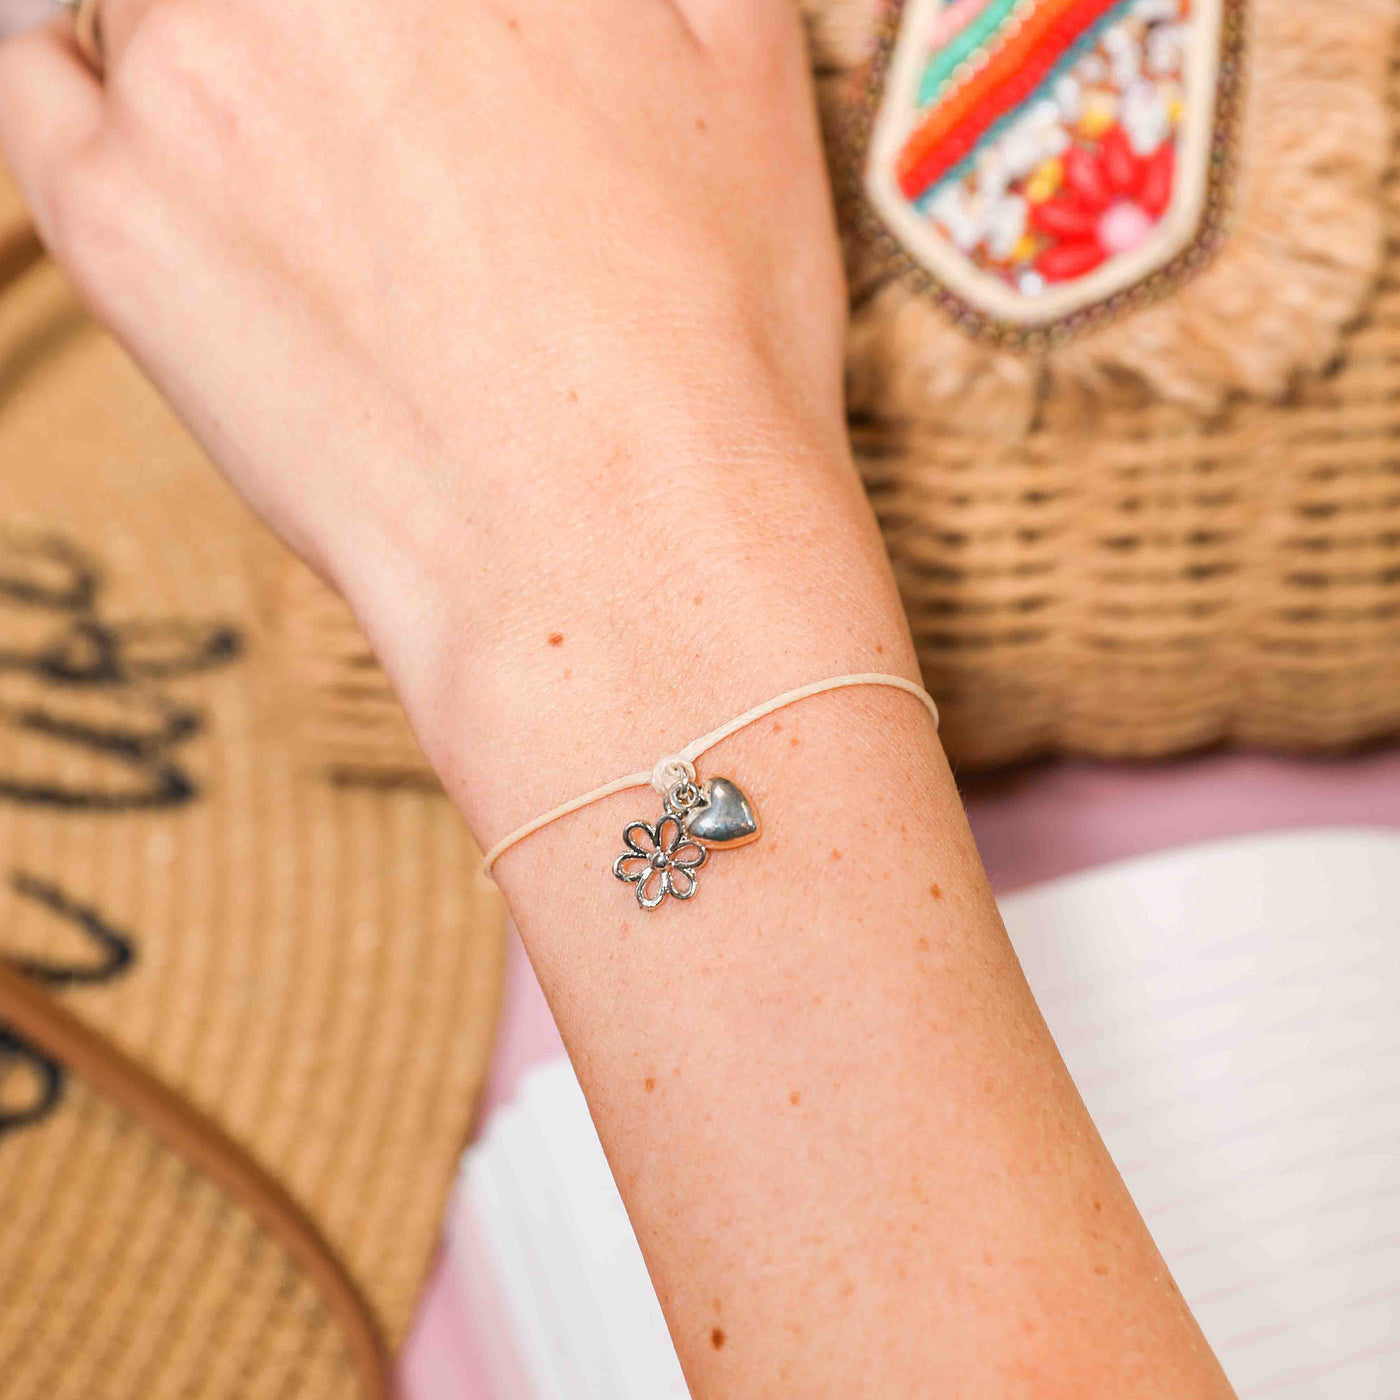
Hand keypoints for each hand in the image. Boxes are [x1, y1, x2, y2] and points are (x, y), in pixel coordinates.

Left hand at [0, 0, 888, 835]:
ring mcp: (185, 82)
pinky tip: (164, 142)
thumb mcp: (744, 61)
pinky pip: (35, 83)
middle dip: (323, 39)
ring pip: (150, 6)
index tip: (440, 64)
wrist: (621, 549)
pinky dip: (81, 85)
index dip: (415, 24)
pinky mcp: (111, 220)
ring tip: (311, 169)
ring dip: (215, 55)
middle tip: (380, 139)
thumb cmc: (705, 338)